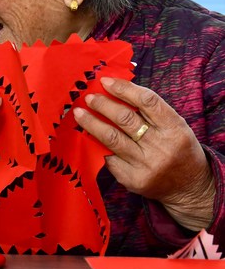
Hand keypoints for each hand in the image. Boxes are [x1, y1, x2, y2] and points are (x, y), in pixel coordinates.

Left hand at [73, 77, 214, 230]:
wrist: (189, 187)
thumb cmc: (177, 148)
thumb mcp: (175, 126)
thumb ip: (150, 110)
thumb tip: (114, 89)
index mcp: (175, 128)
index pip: (147, 101)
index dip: (124, 89)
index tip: (105, 82)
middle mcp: (162, 147)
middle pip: (125, 119)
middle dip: (102, 105)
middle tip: (89, 97)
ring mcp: (146, 165)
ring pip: (111, 138)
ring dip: (91, 123)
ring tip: (79, 113)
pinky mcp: (133, 179)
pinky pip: (108, 158)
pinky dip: (98, 145)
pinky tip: (88, 137)